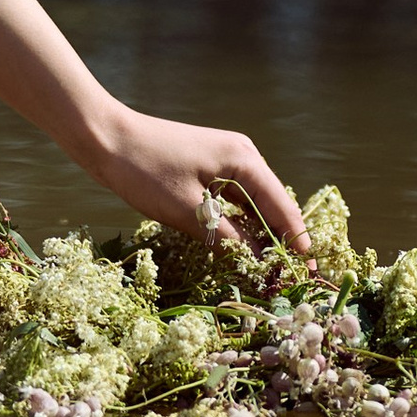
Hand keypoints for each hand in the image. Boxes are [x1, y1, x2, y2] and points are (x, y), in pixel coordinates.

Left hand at [89, 106, 310, 257]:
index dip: (298, 241)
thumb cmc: (145, 171)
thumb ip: (226, 238)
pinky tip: (243, 247)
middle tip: (293, 279)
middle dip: (283, 240)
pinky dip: (239, 223)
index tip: (311, 272)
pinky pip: (233, 200)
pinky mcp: (207, 167)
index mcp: (244, 160)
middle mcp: (242, 156)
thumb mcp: (188, 210)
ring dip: (261, 234)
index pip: (282, 207)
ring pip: (252, 204)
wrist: (105, 137)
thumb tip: (258, 265)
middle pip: (272, 204)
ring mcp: (224, 159)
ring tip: (272, 270)